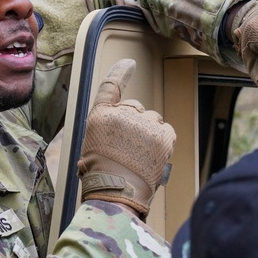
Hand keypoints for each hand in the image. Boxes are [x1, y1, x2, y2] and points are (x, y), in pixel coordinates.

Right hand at [78, 59, 175, 216]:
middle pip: (136, 108)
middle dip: (136, 122)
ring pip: (153, 120)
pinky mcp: (163, 135)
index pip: (111, 86)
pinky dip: (163, 141)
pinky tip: (155, 156)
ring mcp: (145, 123)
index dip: (121, 72)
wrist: (117, 193)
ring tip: (142, 156)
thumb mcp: (90, 149)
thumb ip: (106, 131)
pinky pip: (167, 130)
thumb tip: (118, 133)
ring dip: (150, 132)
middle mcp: (123, 113)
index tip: (130, 64)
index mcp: (101, 116)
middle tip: (131, 148)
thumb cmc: (101, 178)